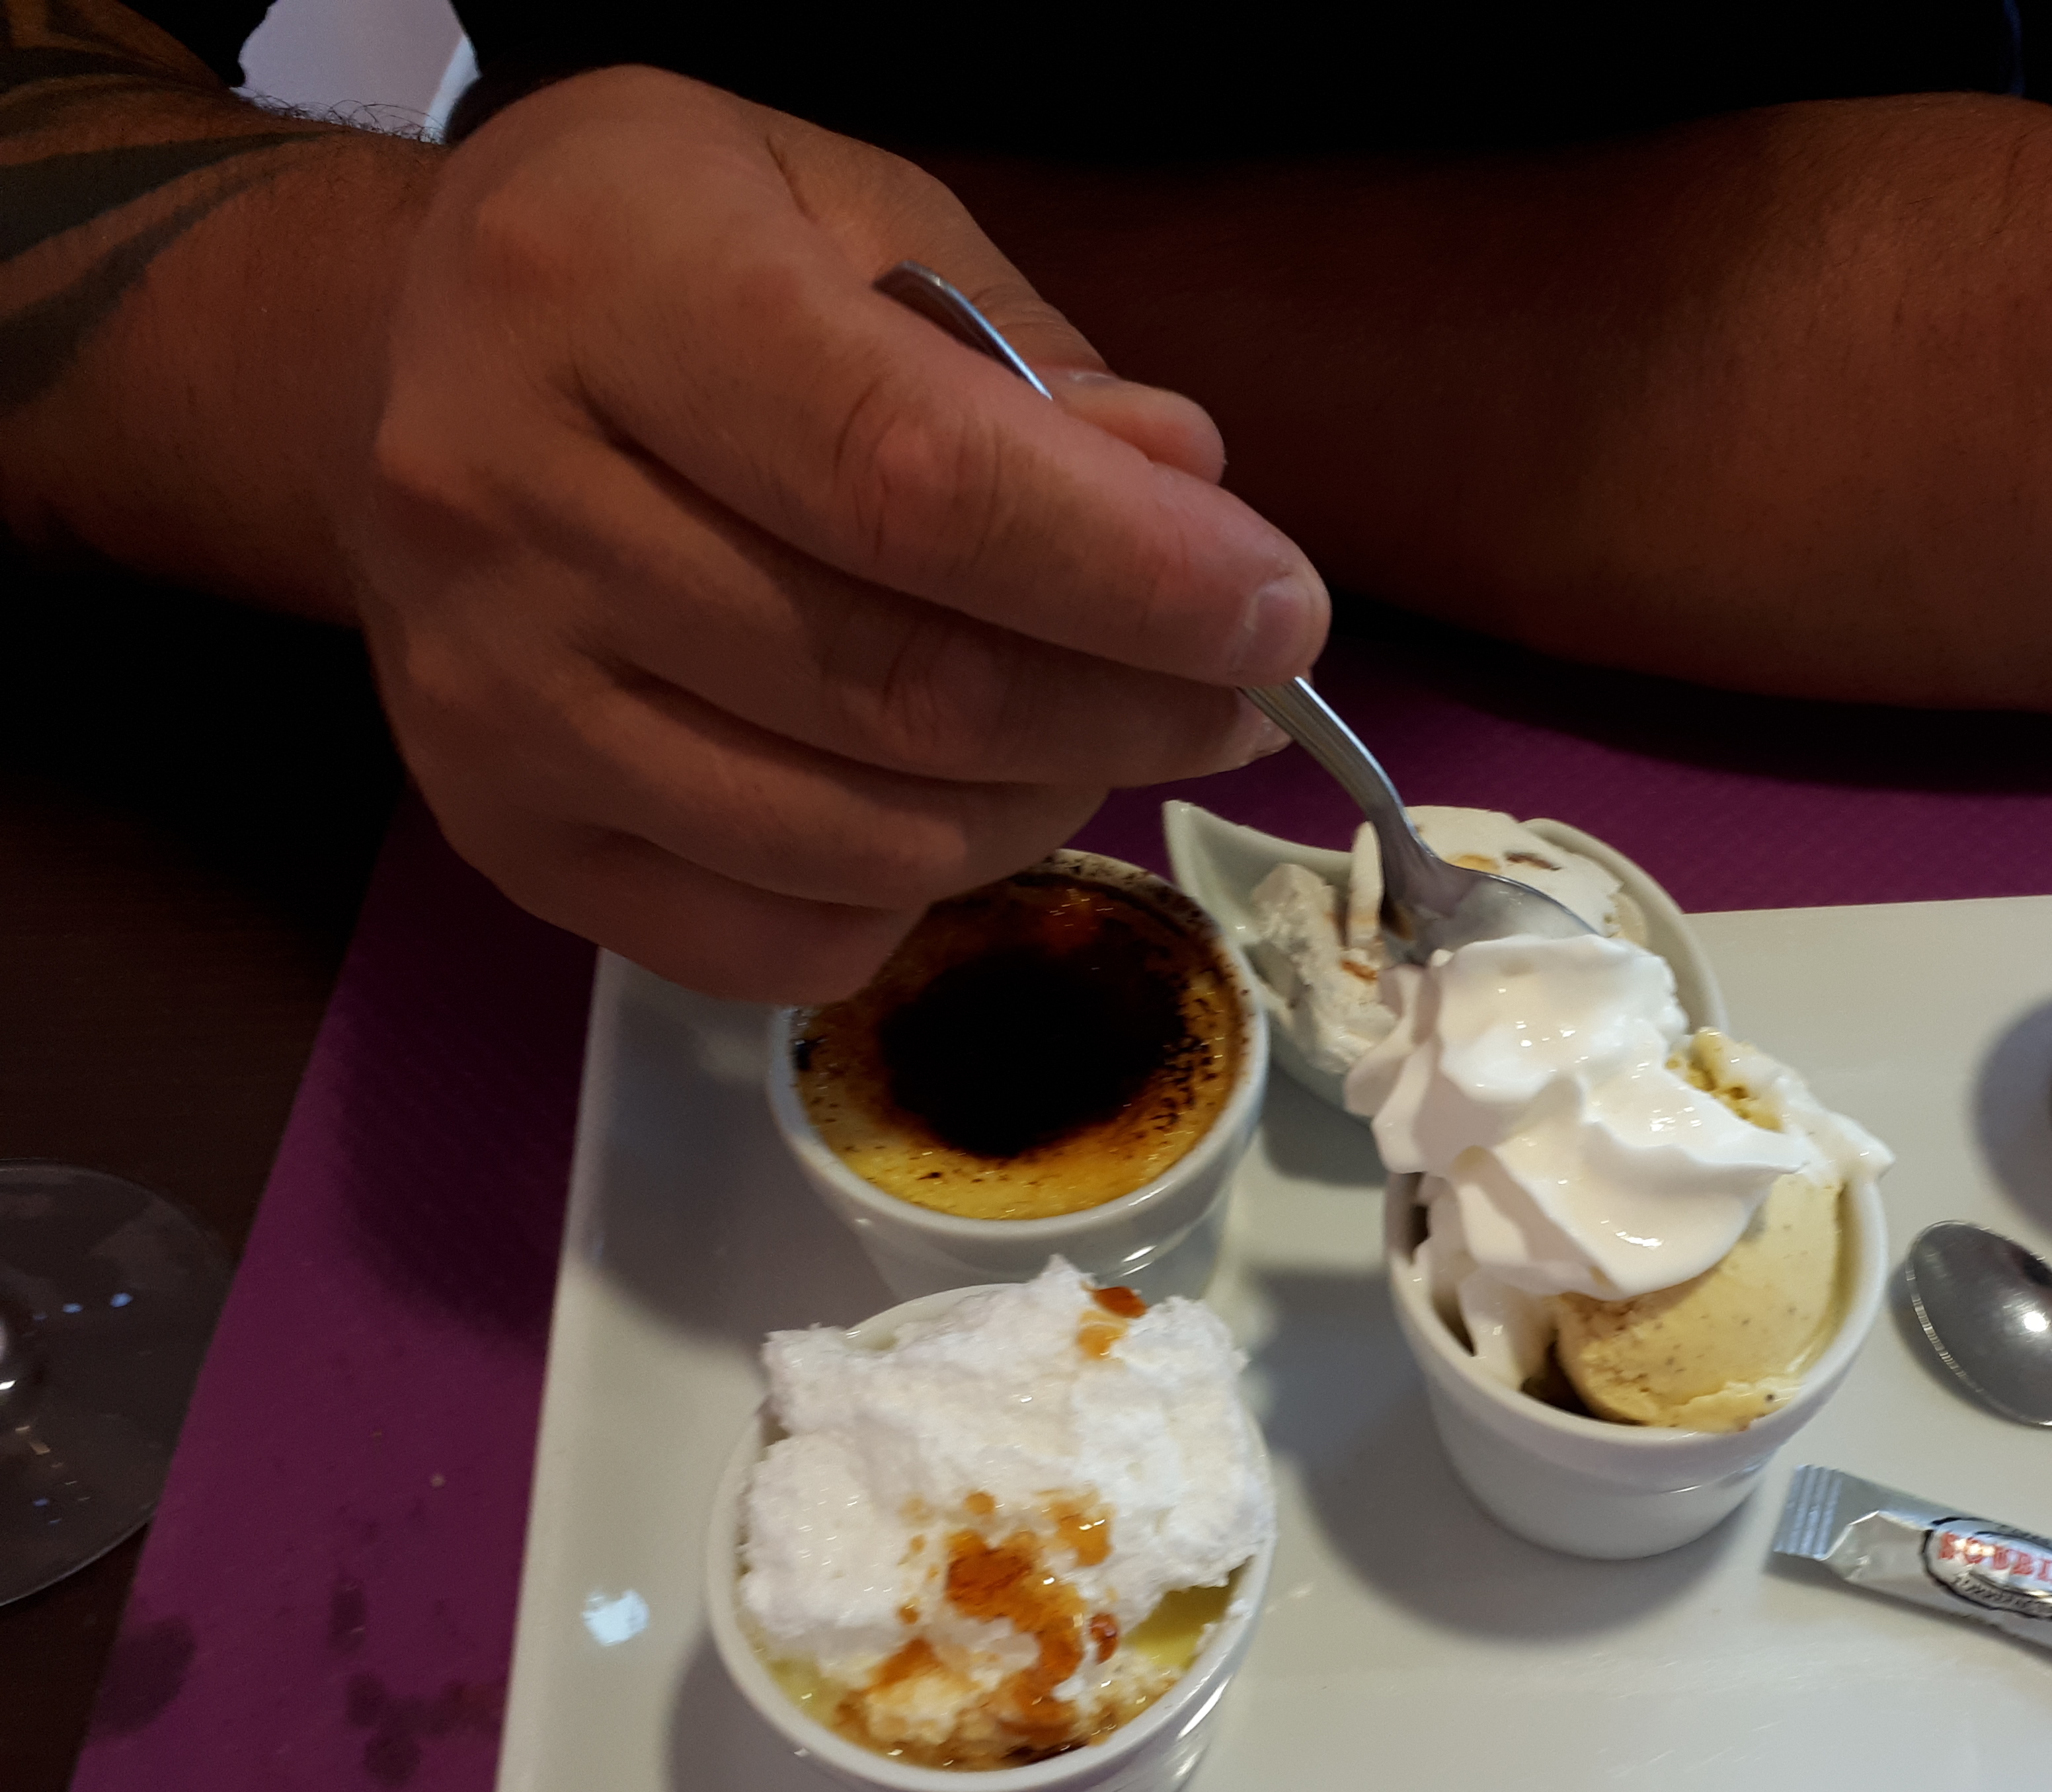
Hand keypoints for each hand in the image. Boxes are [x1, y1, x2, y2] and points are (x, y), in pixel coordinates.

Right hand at [341, 68, 1325, 1000]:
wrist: (394, 369)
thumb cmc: (665, 269)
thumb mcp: (848, 210)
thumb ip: (1022, 354)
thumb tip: (1186, 495)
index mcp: (605, 285)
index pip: (910, 478)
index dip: (1128, 571)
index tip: (1278, 614)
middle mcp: (507, 497)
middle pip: (898, 686)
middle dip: (1123, 709)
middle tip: (1227, 688)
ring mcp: (490, 693)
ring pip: (856, 838)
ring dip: (1039, 808)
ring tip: (1100, 736)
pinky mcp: (504, 835)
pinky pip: (773, 942)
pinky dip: (913, 901)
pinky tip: (951, 807)